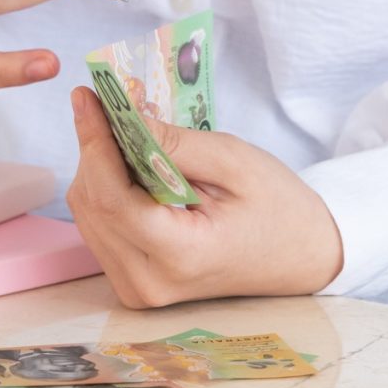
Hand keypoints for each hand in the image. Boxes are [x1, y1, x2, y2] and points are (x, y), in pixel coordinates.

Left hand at [66, 87, 343, 308]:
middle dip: (94, 150)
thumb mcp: (234, 161)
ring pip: (88, 216)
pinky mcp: (133, 284)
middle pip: (92, 205)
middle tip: (109, 106)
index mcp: (179, 256)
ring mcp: (138, 289)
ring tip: (123, 134)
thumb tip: (120, 116)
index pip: (111, 197)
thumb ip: (174, 143)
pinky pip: (100, 229)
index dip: (93, 142)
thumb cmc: (278, 208)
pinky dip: (106, 191)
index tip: (86, 97)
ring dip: (98, 169)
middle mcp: (148, 282)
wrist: (301, 257)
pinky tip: (128, 167)